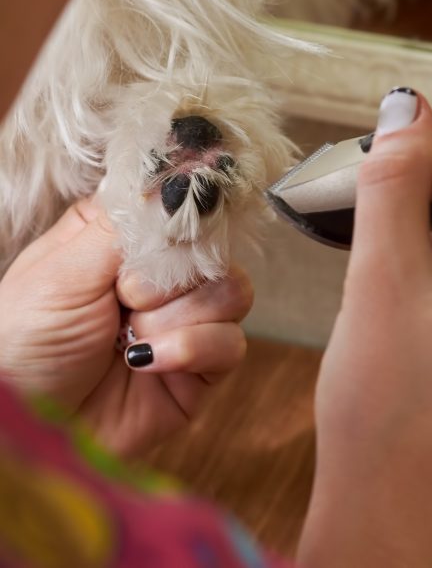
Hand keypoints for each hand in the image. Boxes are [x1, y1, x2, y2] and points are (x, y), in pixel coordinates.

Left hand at [0, 198, 252, 454]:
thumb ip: (125, 225)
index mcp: (120, 241)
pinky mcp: (201, 368)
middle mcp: (158, 277)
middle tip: (125, 298)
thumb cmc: (19, 347)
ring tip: (131, 340)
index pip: (179, 206)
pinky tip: (149, 362)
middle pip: (214, 249)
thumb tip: (181, 178)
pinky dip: (192, 349)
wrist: (25, 429)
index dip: (180, 217)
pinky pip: (232, 344)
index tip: (162, 235)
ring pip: (233, 292)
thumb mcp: (61, 271)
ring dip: (179, 317)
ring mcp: (184, 322)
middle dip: (172, 277)